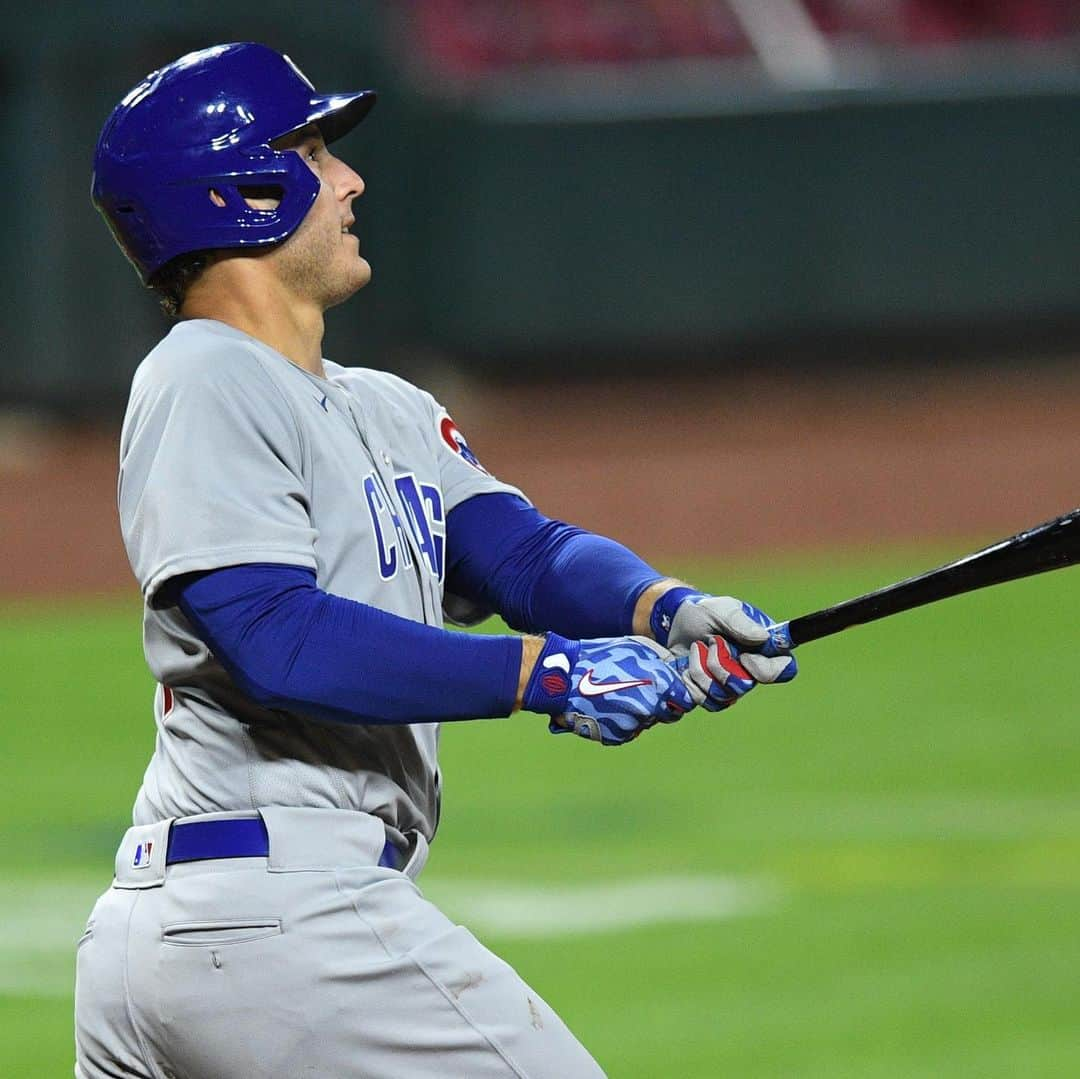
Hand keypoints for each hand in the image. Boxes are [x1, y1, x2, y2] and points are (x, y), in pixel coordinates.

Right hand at [522, 634, 694, 745]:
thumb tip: (674, 673)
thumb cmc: (601, 658)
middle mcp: (650, 708)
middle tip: (642, 692)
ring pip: (647, 722)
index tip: (673, 692)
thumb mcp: (637, 649)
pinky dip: (623, 722)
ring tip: (618, 696)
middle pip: (668, 714)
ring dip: (640, 713)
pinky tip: (608, 707)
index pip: (686, 701)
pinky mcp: (617, 737)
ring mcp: (633, 725)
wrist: (565, 679)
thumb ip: (661, 664)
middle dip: (661, 704)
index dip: (680, 695)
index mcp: (659, 685)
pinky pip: (629, 731)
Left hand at [658, 591, 796, 685]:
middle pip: (746, 686)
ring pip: (723, 696)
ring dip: (703, 670)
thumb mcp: (722, 609)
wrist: (675, 623)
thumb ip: (741, 622)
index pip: (784, 669)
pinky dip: (691, 681)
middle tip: (712, 643)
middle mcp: (750, 670)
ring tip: (696, 648)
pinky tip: (686, 665)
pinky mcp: (710, 694)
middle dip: (721, 665)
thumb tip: (763, 637)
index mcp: (763, 648)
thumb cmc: (705, 613)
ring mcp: (730, 685)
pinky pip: (705, 701)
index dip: (767, 670)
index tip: (745, 657)